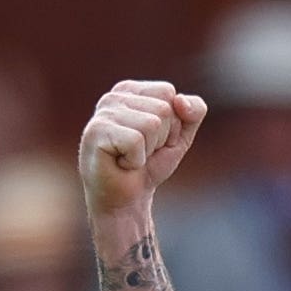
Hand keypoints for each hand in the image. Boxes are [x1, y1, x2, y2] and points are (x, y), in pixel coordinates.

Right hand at [80, 79, 206, 218]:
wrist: (126, 200)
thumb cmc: (149, 165)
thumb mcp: (180, 136)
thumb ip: (194, 111)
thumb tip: (180, 100)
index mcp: (131, 91)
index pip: (168, 93)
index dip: (172, 124)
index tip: (154, 140)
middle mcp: (113, 97)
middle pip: (163, 109)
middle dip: (161, 138)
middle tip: (142, 152)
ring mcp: (102, 113)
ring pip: (152, 124)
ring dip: (148, 150)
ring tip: (131, 157)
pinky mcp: (96, 131)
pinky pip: (136, 140)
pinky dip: (136, 160)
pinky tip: (121, 163)